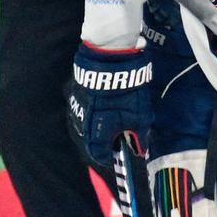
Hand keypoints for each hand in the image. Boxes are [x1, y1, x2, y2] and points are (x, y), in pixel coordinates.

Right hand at [69, 45, 153, 166]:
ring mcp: (77, 107)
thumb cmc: (126, 92)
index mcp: (97, 133)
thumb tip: (140, 150)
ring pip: (88, 124)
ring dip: (100, 125)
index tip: (119, 153)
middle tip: (121, 134)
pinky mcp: (76, 93)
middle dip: (107, 140)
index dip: (110, 155)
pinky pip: (85, 109)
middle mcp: (82, 123)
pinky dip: (95, 111)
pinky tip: (107, 102)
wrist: (108, 61)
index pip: (99, 154)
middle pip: (93, 140)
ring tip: (116, 116)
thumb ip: (139, 136)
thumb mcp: (140, 117)